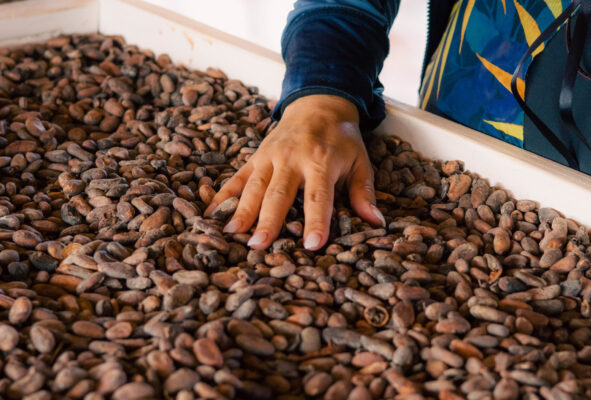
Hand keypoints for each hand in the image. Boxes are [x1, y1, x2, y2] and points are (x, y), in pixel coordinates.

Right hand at [205, 94, 384, 249]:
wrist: (318, 104)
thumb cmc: (342, 140)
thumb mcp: (360, 161)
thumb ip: (364, 193)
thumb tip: (378, 223)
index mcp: (321, 163)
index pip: (318, 196)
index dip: (316, 221)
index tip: (312, 245)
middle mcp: (292, 160)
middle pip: (279, 194)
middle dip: (268, 220)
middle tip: (258, 246)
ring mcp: (270, 158)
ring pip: (254, 187)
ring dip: (242, 210)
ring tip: (232, 234)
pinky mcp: (255, 157)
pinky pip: (237, 177)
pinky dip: (222, 194)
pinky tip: (211, 214)